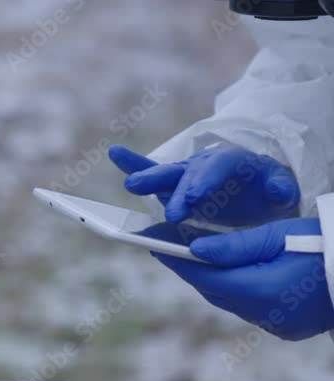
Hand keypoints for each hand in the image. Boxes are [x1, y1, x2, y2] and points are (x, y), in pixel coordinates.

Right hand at [109, 145, 299, 226]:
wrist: (255, 188)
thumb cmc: (265, 190)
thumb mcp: (280, 189)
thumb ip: (280, 188)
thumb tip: (278, 190)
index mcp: (230, 162)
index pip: (214, 171)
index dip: (200, 185)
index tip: (188, 203)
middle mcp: (203, 163)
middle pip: (186, 172)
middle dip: (175, 190)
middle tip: (169, 212)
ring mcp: (185, 173)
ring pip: (165, 173)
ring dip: (148, 178)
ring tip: (131, 185)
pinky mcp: (172, 184)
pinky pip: (150, 171)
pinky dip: (132, 163)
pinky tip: (115, 152)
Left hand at [152, 218, 333, 340]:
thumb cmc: (324, 245)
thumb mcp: (278, 235)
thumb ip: (234, 246)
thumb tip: (194, 251)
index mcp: (259, 291)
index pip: (203, 276)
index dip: (175, 259)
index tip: (151, 242)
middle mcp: (262, 313)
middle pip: (212, 290)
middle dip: (189, 267)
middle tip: (165, 243)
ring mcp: (274, 324)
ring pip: (228, 300)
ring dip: (210, 278)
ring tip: (190, 254)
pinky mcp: (285, 327)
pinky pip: (247, 307)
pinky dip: (234, 289)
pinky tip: (227, 272)